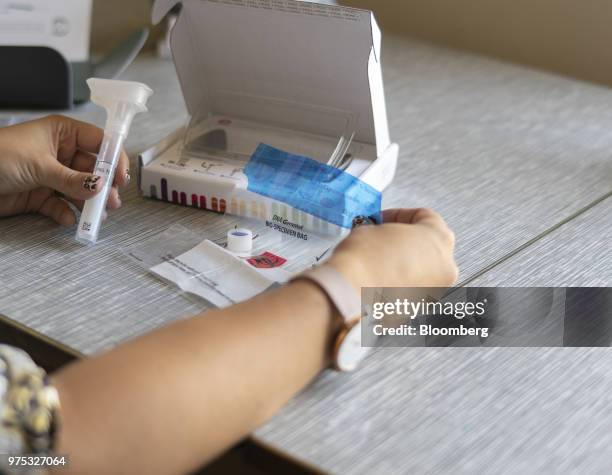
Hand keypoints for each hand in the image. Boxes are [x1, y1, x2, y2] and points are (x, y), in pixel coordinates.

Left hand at [0, 115, 129, 225]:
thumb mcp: (39, 165)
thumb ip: (72, 179)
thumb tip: (100, 187)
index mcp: (61, 133)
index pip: (98, 142)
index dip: (113, 158)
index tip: (121, 177)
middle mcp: (59, 153)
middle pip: (92, 170)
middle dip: (103, 186)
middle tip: (110, 201)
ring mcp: (50, 175)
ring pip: (79, 190)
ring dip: (89, 204)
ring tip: (96, 216)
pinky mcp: (39, 196)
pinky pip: (61, 206)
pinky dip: (67, 214)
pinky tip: (69, 219)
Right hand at [327, 208, 457, 288]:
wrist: (351, 294)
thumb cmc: (364, 262)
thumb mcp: (371, 229)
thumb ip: (385, 230)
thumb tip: (381, 236)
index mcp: (439, 238)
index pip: (426, 217)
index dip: (400, 215)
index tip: (385, 219)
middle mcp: (444, 266)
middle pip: (430, 246)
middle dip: (406, 241)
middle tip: (384, 238)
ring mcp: (434, 291)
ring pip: (424, 272)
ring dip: (405, 265)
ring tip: (379, 261)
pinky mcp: (419, 309)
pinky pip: (412, 291)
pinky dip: (398, 285)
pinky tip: (378, 280)